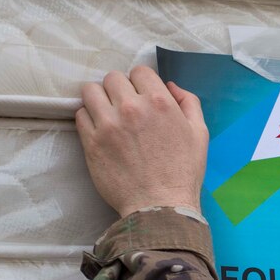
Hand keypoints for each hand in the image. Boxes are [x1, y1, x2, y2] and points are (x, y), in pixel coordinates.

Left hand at [75, 66, 208, 217]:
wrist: (160, 207)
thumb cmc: (183, 173)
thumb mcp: (199, 134)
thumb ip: (189, 103)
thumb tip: (170, 85)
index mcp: (159, 102)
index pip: (139, 72)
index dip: (141, 83)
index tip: (141, 98)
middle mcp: (131, 108)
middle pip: (112, 78)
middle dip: (119, 90)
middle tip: (124, 108)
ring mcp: (108, 124)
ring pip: (91, 91)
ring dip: (99, 99)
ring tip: (107, 115)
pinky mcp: (91, 142)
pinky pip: (80, 115)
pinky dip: (89, 119)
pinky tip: (100, 131)